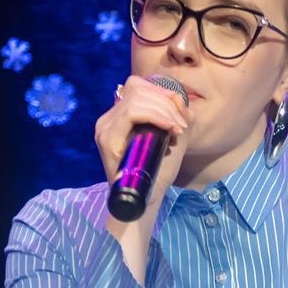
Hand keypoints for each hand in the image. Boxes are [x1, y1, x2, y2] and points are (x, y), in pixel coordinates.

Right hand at [95, 74, 192, 207]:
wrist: (145, 201)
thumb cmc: (158, 172)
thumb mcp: (172, 140)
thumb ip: (177, 118)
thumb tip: (183, 101)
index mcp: (120, 117)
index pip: (138, 87)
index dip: (162, 92)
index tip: (179, 113)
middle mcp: (108, 119)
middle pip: (137, 88)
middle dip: (166, 101)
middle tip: (181, 124)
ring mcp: (105, 128)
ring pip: (136, 97)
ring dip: (164, 109)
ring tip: (177, 129)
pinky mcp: (107, 139)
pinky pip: (131, 112)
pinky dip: (155, 116)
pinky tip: (169, 128)